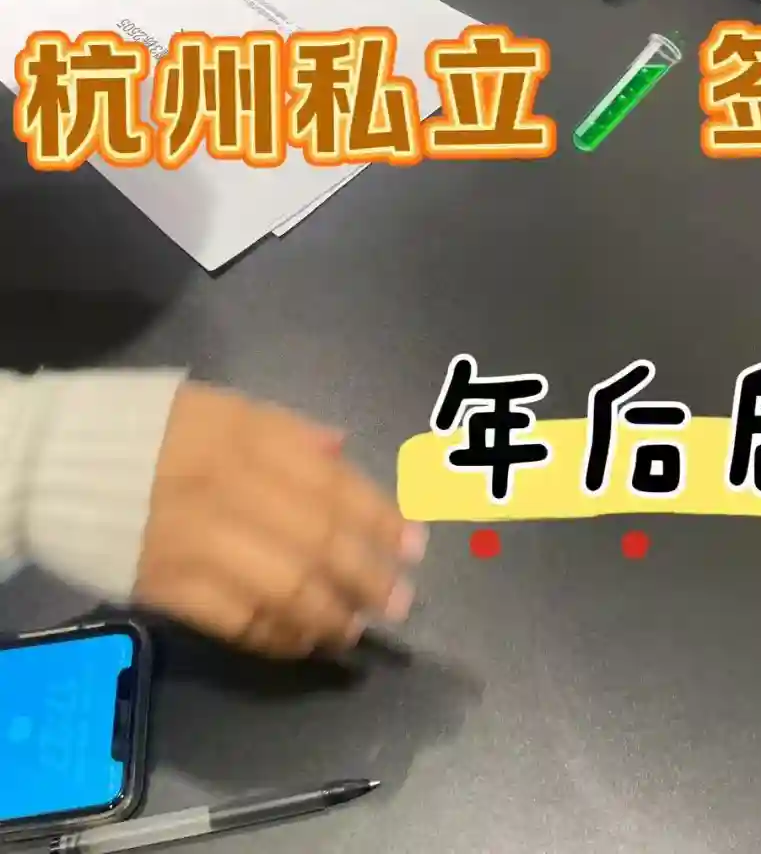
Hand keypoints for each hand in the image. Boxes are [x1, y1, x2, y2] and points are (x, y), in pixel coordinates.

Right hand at [134, 384, 426, 658]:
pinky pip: (238, 619)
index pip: (332, 483)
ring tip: (354, 627)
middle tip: (399, 602)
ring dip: (330, 614)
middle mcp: (232, 487)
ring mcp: (200, 540)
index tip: (415, 546)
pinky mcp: (169, 585)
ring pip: (286, 587)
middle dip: (368, 576)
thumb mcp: (222, 405)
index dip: (380, 519)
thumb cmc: (151, 426)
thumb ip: (287, 430)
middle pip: (319, 541)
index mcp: (249, 436)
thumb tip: (343, 449)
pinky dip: (278, 635)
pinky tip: (302, 640)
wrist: (60, 460)